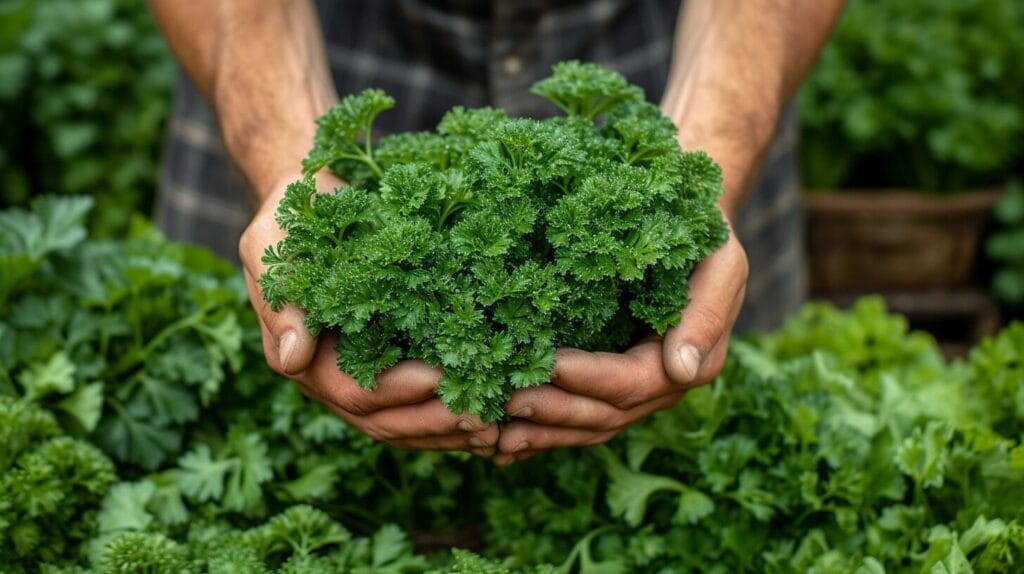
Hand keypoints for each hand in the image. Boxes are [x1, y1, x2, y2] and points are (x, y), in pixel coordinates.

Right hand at [239, 173, 498, 455]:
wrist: (317, 198)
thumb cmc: (296, 215)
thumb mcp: (274, 245)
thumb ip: (281, 300)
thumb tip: (296, 358)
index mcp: (301, 357)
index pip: (352, 391)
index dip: (397, 391)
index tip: (439, 379)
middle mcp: (329, 378)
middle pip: (382, 421)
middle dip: (431, 422)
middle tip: (482, 417)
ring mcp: (360, 377)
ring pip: (403, 424)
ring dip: (446, 430)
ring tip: (493, 427)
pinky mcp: (389, 366)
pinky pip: (418, 407)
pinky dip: (450, 417)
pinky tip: (490, 418)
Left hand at [494, 229, 746, 465]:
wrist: (686, 231)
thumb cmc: (701, 238)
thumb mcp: (721, 264)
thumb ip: (706, 314)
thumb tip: (681, 370)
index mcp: (691, 364)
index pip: (632, 381)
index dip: (590, 378)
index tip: (549, 365)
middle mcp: (662, 388)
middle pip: (605, 413)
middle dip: (555, 411)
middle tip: (508, 402)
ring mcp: (635, 394)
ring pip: (587, 424)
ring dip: (542, 433)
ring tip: (496, 438)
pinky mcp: (609, 387)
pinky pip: (577, 419)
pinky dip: (542, 433)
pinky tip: (503, 446)